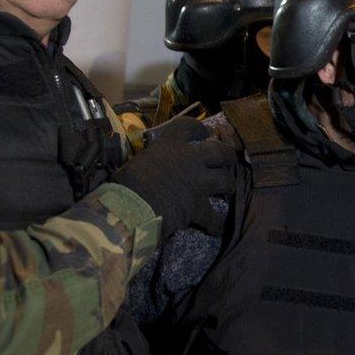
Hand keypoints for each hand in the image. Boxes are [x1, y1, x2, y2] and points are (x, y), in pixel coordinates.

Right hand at [110, 113, 235, 238]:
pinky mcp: (199, 207)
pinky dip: (217, 224)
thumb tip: (152, 168)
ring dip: (228, 187)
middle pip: (220, 152)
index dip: (201, 129)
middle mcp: (190, 160)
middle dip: (228, 157)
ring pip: (226, 181)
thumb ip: (154, 160)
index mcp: (171, 145)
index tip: (207, 132)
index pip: (189, 127)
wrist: (129, 207)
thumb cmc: (126, 183)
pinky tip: (216, 227)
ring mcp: (198, 183)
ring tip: (226, 192)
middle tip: (227, 163)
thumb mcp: (139, 161)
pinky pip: (215, 218)